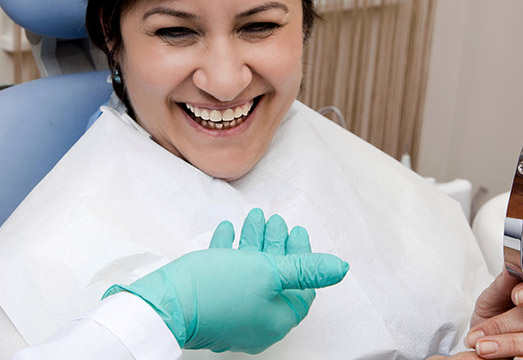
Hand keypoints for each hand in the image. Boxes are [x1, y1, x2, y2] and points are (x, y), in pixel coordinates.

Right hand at [103, 208, 348, 352]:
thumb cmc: (219, 288)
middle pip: (275, 277)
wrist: (165, 302)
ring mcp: (231, 313)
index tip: (296, 231)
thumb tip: (341, 269)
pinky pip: (226, 274)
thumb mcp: (269, 272)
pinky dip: (230, 250)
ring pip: (250, 272)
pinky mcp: (211, 303)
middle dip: (276, 244)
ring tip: (254, 217)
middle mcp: (256, 320)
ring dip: (254, 242)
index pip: (300, 287)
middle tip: (274, 220)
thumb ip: (306, 269)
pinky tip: (228, 229)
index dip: (302, 257)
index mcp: (275, 318)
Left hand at [458, 266, 522, 359]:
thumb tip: (509, 266)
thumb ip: (504, 282)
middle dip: (506, 326)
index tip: (516, 296)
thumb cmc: (502, 312)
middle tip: (481, 335)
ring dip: (511, 346)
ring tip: (486, 348)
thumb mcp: (496, 296)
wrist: (496, 338)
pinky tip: (517, 359)